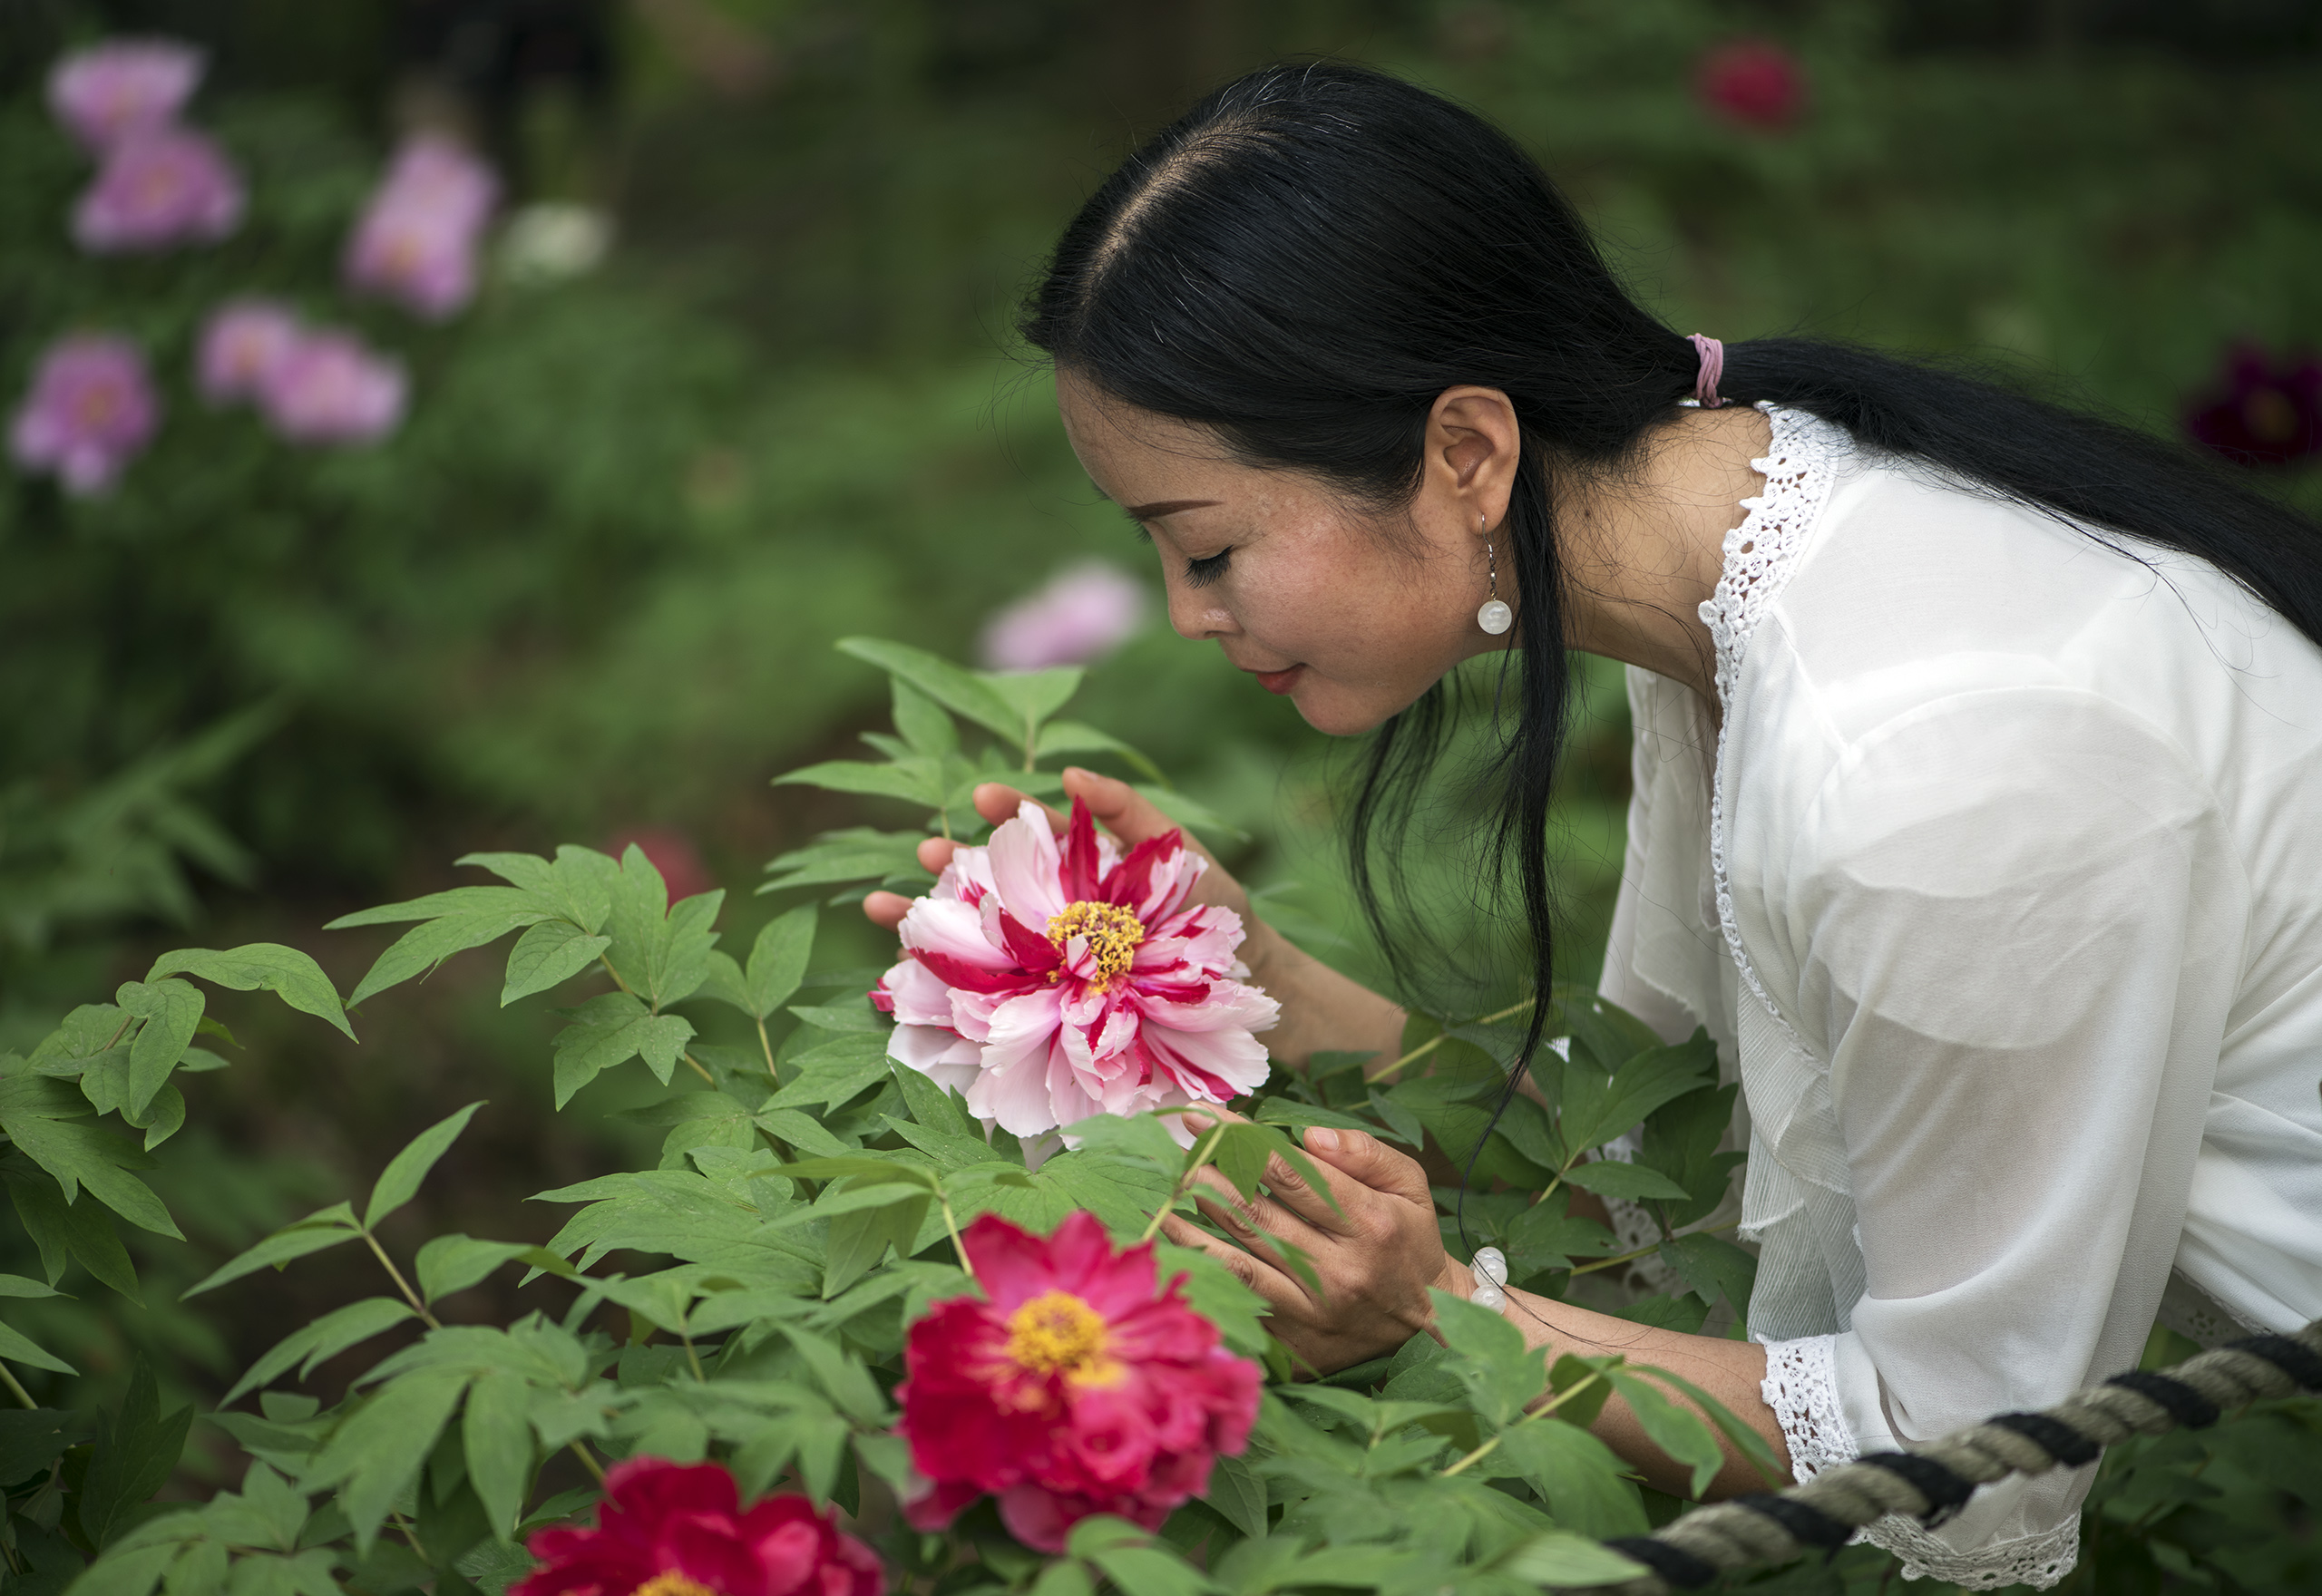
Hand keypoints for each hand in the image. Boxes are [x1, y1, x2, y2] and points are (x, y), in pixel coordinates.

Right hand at [858, 767, 1403, 1070]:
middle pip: (986, 886)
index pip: (1026, 833)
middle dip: (945, 868)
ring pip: (976, 941)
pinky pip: (993, 1000)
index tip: (980, 797)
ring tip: (885, 913)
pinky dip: (947, 992)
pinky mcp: (1050, 1010)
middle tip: (921, 851)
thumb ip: (1126, 809)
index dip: (1000, 812)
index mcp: (1077, 867)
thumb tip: (1068, 774)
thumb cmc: (1216, 913)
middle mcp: (1053, 915)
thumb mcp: (1179, 852)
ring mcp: (1048, 963)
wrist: (1248, 991)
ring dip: (928, 927)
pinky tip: (907, 984)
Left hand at [1160, 1114, 1465, 1373]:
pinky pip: (1243, 1299)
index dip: (1242, 1143)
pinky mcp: (1299, 1338)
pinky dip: (1207, 1272)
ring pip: (1241, 1259)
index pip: (1292, 1174)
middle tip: (1177, 1151)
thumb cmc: (1411, 1240)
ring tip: (1165, 1194)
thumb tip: (1310, 1138)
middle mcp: (1340, 1267)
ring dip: (1196, 1225)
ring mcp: (1316, 1307)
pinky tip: (1178, 1249)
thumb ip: (1366, 1153)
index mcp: (1369, 1222)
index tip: (1206, 1117)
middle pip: (1258, 1215)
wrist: (1429, 1324)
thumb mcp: (1411, 1186)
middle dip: (1210, 1177)